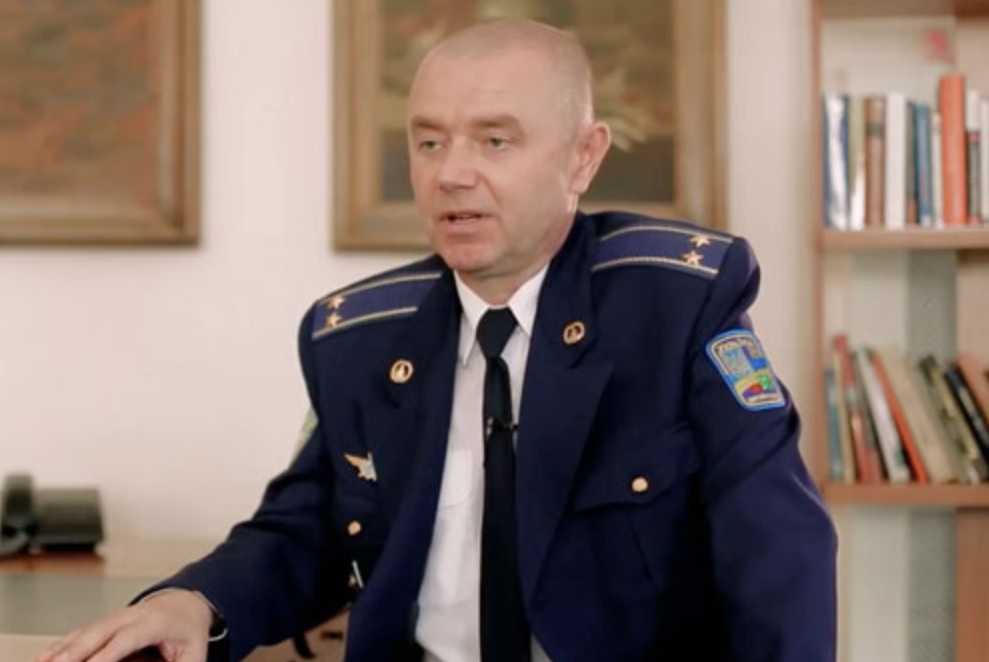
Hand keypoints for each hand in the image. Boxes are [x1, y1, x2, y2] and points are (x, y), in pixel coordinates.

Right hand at [36, 589, 212, 661]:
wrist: (186, 603)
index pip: (128, 639)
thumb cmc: (190, 632)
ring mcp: (117, 616)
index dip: (107, 654)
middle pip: (100, 632)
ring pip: (86, 631)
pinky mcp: (106, 622)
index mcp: (156, 622)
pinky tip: (46, 656)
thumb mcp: (194, 654)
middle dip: (76, 650)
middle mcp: (133, 616)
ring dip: (62, 648)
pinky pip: (81, 632)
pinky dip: (62, 644)